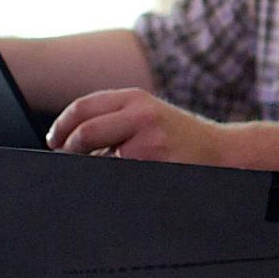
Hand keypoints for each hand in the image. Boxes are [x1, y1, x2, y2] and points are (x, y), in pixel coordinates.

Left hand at [46, 88, 228, 163]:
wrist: (223, 151)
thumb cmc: (181, 137)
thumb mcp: (149, 115)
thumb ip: (115, 118)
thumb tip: (70, 140)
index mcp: (136, 98)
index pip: (84, 108)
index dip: (62, 126)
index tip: (55, 141)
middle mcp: (142, 116)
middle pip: (85, 132)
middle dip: (70, 150)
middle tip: (69, 159)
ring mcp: (149, 142)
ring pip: (98, 158)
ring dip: (93, 167)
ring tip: (105, 169)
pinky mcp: (156, 165)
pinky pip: (118, 175)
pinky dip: (113, 179)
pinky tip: (126, 177)